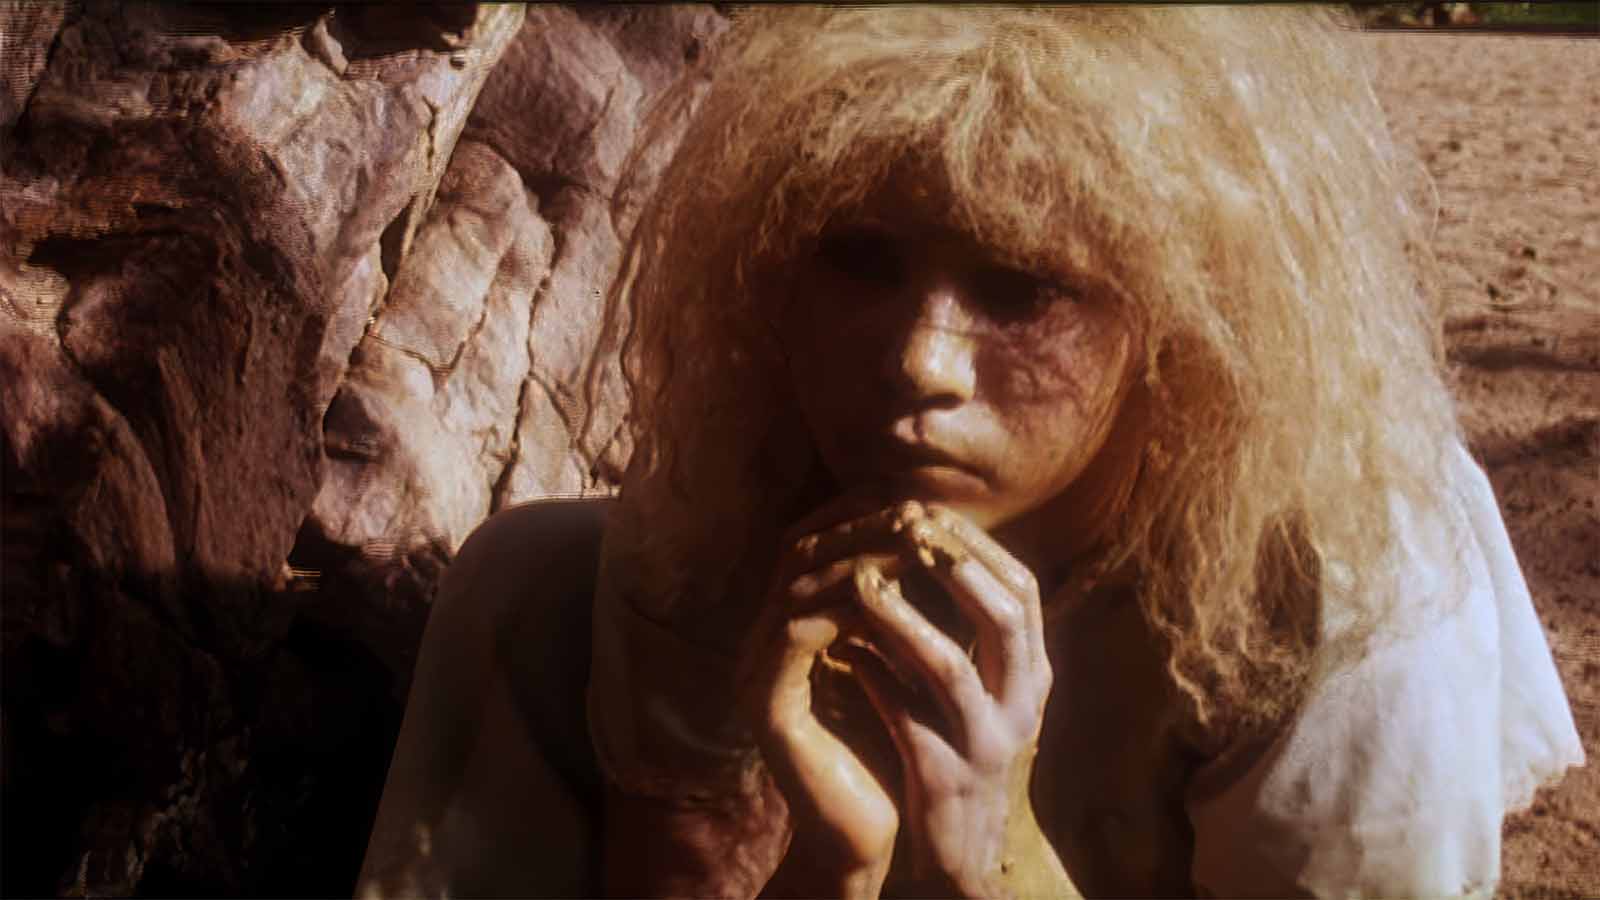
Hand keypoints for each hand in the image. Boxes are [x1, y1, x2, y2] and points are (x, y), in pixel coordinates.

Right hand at [736, 495, 908, 898]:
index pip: (813, 541)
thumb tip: (945, 541)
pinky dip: (845, 609)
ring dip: (858, 558)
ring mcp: (757, 669)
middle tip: (916, 512)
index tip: (918, 501)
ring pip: (797, 584)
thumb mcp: (902, 665)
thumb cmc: (889, 749)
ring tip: (913, 545)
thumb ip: (906, 610)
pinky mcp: (766, 703)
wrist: (865, 835)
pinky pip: (798, 635)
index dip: (861, 514)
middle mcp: (763, 638)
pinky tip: (891, 601)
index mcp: (790, 623)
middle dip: (860, 525)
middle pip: (798, 549)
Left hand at [840, 502, 1075, 898]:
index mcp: (1033, 674)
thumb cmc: (965, 752)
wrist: (968, 851)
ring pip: (952, 671)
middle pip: (1005, 620)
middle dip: (956, 570)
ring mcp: (987, 745)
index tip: (932, 510)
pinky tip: (842, 659)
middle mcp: (1022, 705)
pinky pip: (908, 724)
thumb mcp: (985, 690)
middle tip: (904, 531)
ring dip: (903, 623)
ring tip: (859, 587)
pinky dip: (875, 685)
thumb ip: (974, 630)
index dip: (980, 547)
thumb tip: (939, 545)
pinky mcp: (946, 780)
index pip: (1024, 592)